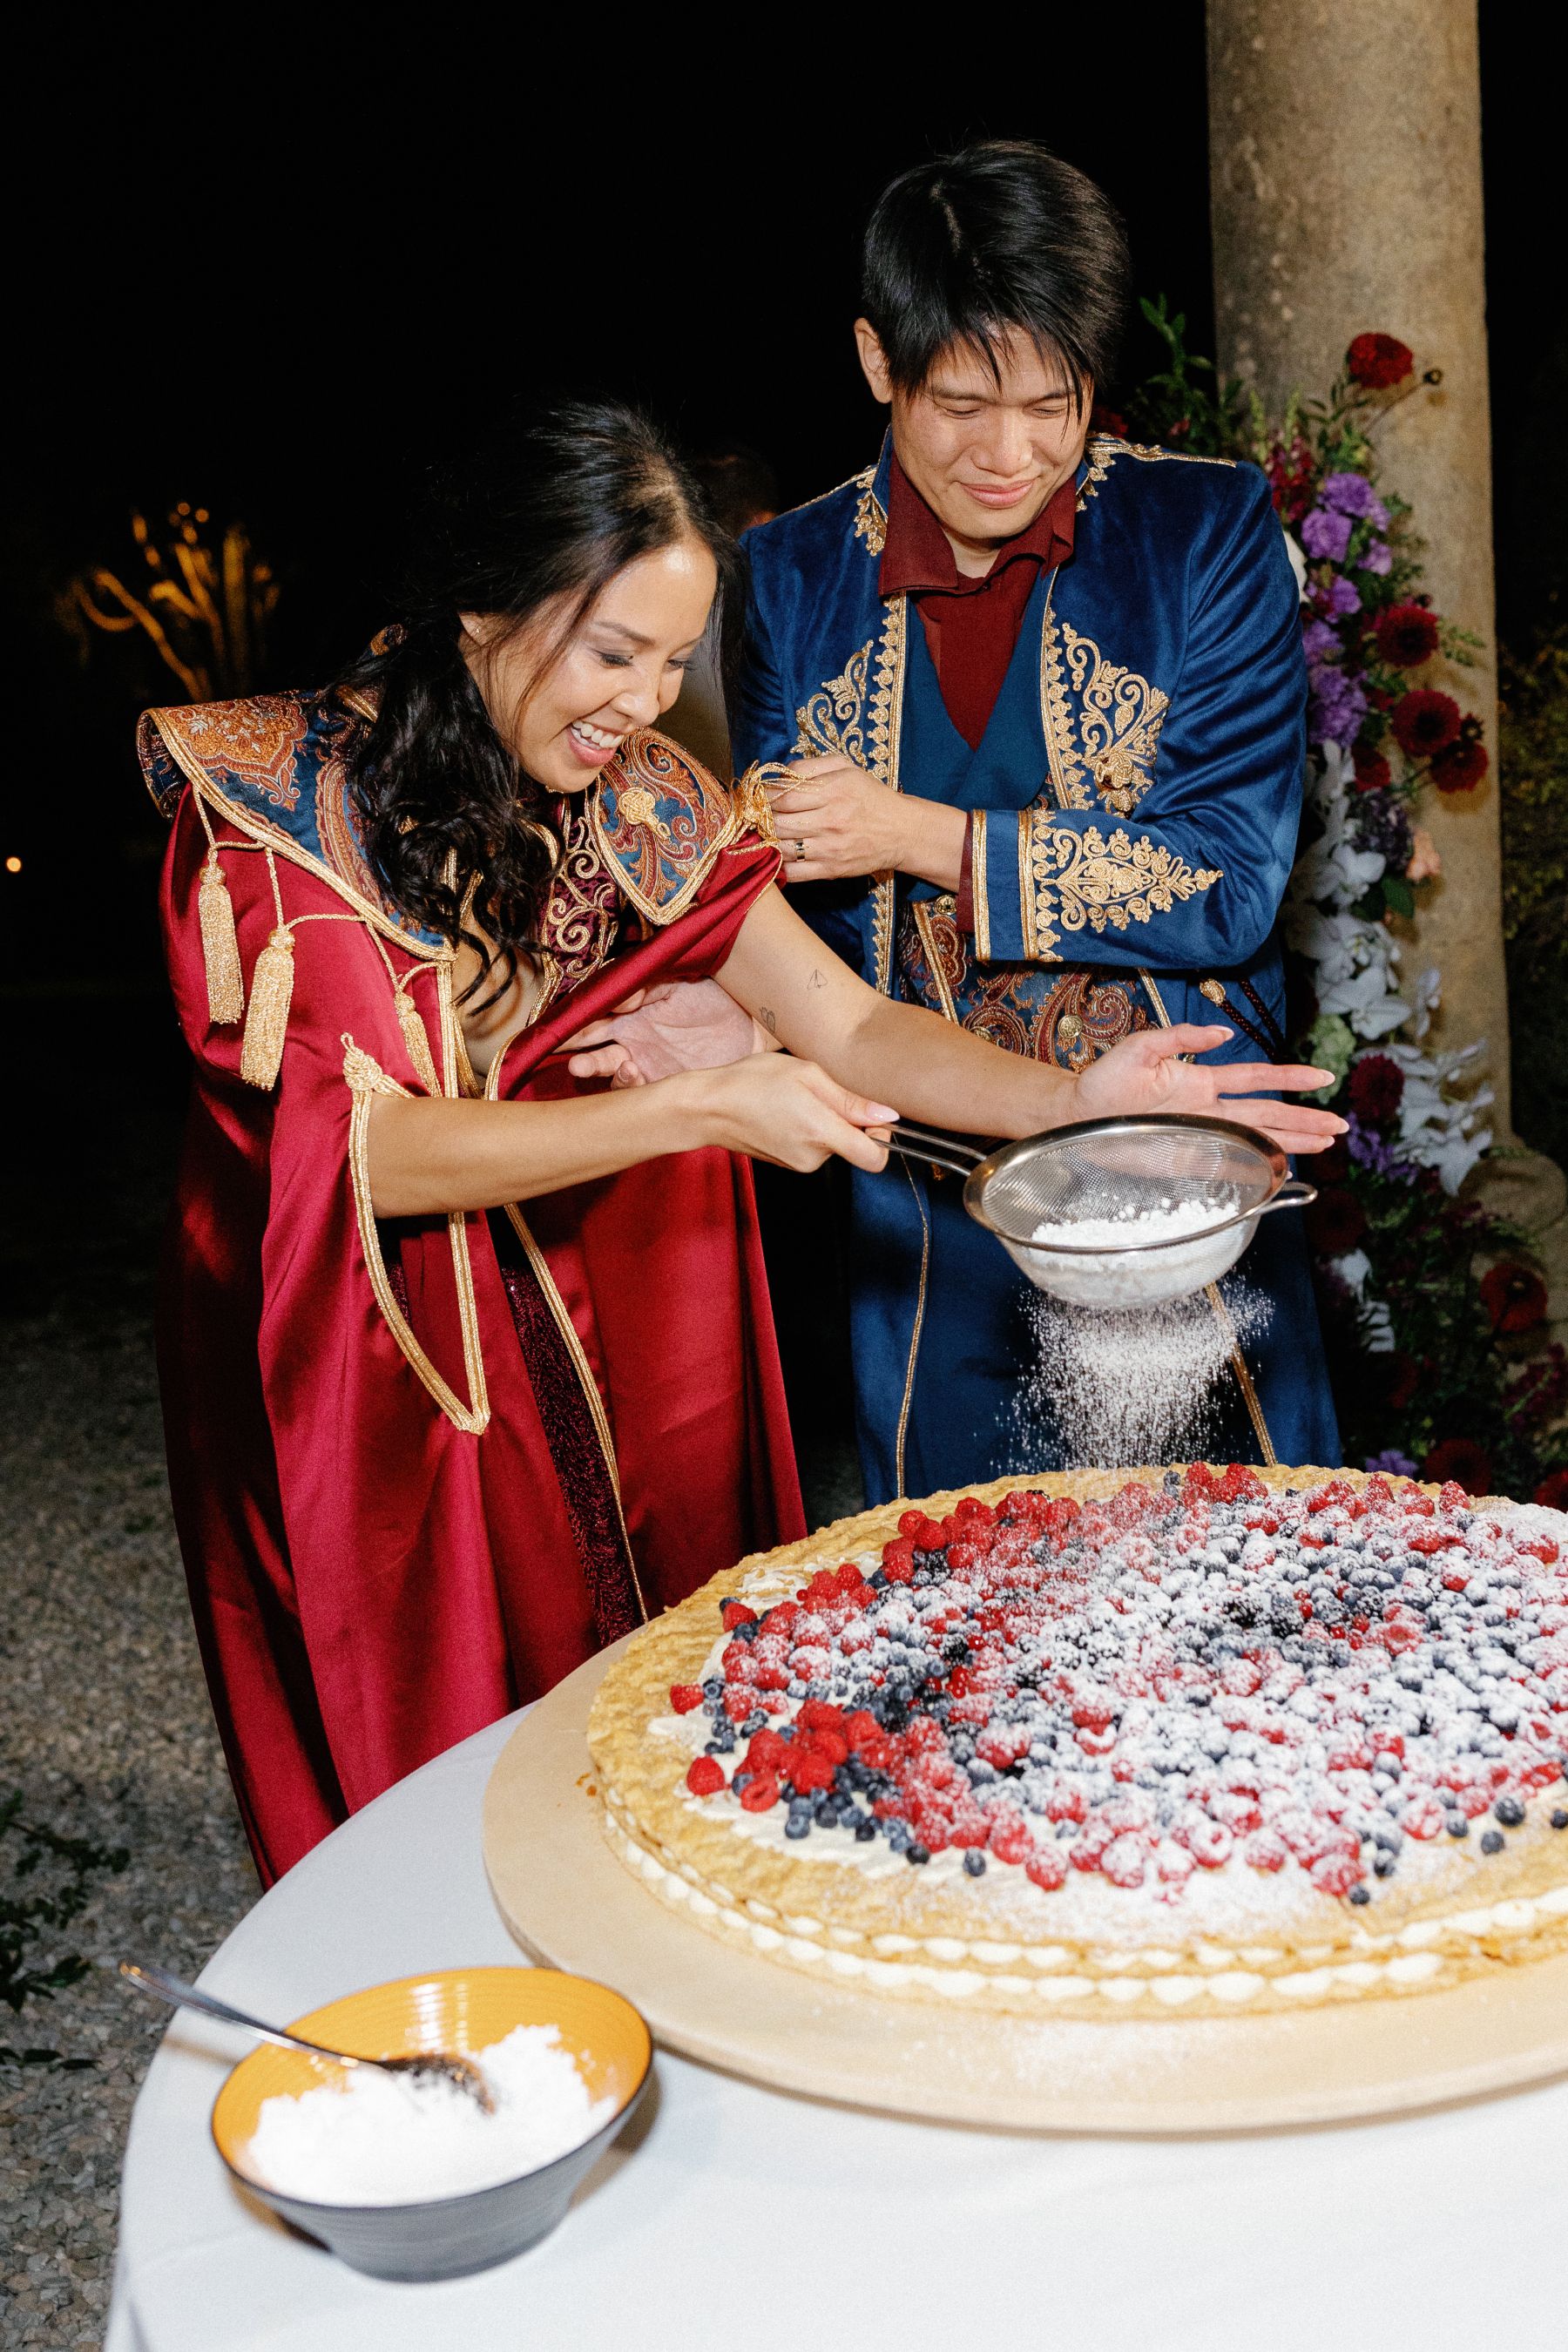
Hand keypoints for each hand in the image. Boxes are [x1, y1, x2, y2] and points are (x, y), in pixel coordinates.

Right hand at [562, 981, 775, 1087]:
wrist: (757, 1019)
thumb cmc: (717, 993)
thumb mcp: (678, 980)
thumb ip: (643, 986)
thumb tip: (615, 998)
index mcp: (631, 1013)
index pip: (593, 1018)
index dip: (572, 1023)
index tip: (553, 1028)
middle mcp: (633, 1040)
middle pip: (594, 1049)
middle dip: (576, 1053)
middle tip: (568, 1055)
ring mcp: (648, 1064)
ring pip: (611, 1074)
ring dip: (598, 1070)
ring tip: (602, 1065)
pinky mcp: (666, 1085)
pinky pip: (637, 1092)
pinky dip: (628, 1086)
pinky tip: (633, 1072)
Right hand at [678, 1052, 898, 1172]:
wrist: (707, 1107)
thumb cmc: (752, 1081)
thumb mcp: (806, 1075)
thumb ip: (850, 1100)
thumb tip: (888, 1116)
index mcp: (821, 1134)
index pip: (875, 1158)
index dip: (883, 1139)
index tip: (873, 1117)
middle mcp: (813, 1158)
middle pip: (854, 1147)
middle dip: (847, 1122)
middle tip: (820, 1093)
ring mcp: (798, 1164)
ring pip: (832, 1145)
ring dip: (825, 1123)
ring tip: (796, 1099)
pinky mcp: (787, 1164)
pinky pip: (813, 1148)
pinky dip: (809, 1130)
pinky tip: (786, 1111)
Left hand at [768, 756, 963, 887]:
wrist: (902, 831)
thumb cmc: (871, 797)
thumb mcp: (846, 768)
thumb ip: (811, 766)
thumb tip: (779, 775)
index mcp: (833, 791)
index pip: (782, 796)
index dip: (764, 797)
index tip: (759, 797)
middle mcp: (830, 820)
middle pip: (777, 823)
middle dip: (761, 820)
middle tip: (758, 816)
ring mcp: (830, 848)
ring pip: (781, 848)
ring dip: (766, 842)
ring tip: (765, 834)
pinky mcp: (831, 870)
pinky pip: (794, 873)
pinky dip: (778, 867)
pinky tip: (775, 856)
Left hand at [1074, 1024, 1347, 1154]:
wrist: (1073, 1114)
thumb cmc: (1103, 1079)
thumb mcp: (1141, 1047)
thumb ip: (1181, 1038)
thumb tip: (1224, 1033)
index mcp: (1202, 1081)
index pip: (1257, 1078)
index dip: (1291, 1077)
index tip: (1323, 1076)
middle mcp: (1208, 1109)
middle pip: (1268, 1114)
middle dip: (1304, 1119)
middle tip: (1339, 1125)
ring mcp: (1201, 1135)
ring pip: (1257, 1139)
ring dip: (1292, 1142)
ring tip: (1326, 1143)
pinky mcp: (1186, 1158)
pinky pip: (1230, 1164)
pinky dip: (1258, 1166)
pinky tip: (1282, 1167)